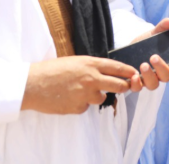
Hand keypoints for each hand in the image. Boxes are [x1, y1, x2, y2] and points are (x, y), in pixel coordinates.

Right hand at [21, 56, 135, 114]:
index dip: (128, 71)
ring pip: (101, 98)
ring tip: (78, 91)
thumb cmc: (51, 70)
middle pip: (118, 85)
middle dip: (123, 87)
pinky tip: (68, 98)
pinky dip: (80, 104)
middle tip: (124, 87)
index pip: (117, 67)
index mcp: (90, 64)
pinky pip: (85, 107)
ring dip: (95, 96)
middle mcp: (91, 78)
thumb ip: (90, 67)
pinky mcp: (78, 107)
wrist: (32, 84)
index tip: (135, 74)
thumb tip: (104, 73)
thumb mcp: (74, 61)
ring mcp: (86, 94)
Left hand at [128, 18, 168, 91]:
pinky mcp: (136, 83)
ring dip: (149, 76)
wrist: (128, 49)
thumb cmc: (145, 43)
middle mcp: (161, 73)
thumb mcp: (153, 34)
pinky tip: (133, 77)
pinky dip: (136, 84)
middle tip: (154, 57)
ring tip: (143, 64)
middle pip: (167, 76)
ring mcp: (149, 79)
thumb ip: (162, 28)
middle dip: (161, 68)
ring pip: (153, 84)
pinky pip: (138, 88)